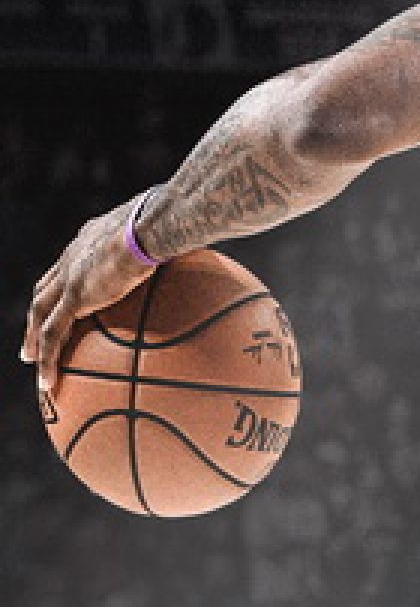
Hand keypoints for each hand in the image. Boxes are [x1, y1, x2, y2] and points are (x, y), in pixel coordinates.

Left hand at [23, 196, 155, 392]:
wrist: (156, 225)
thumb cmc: (171, 224)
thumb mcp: (168, 236)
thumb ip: (174, 250)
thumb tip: (201, 256)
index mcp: (91, 241)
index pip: (69, 267)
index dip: (62, 286)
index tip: (62, 302)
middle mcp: (73, 257)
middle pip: (46, 290)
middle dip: (37, 313)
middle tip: (32, 336)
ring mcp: (70, 277)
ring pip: (40, 314)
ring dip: (33, 338)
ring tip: (31, 361)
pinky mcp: (76, 297)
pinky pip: (53, 335)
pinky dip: (47, 359)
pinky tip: (48, 382)